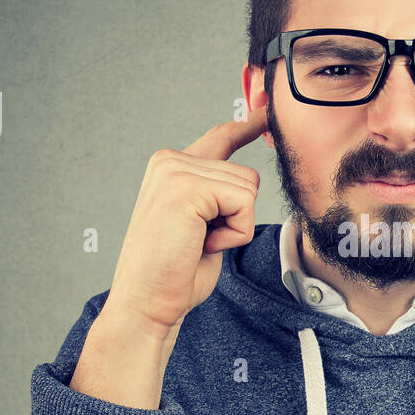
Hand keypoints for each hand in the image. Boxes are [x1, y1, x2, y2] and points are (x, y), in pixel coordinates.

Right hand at [104, 103, 266, 340]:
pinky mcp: (187, 187)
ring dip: (234, 226)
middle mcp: (170, 160)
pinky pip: (244, 203)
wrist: (147, 302)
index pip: (220, 137)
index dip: (248, 127)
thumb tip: (245, 179)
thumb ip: (217, 194)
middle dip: (235, 217)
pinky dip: (233, 232)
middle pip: (247, 175)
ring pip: (247, 189)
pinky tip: (202, 243)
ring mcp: (175, 170)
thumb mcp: (202, 223)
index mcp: (171, 166)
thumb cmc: (175, 272)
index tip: (267, 112)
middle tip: (199, 240)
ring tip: (197, 242)